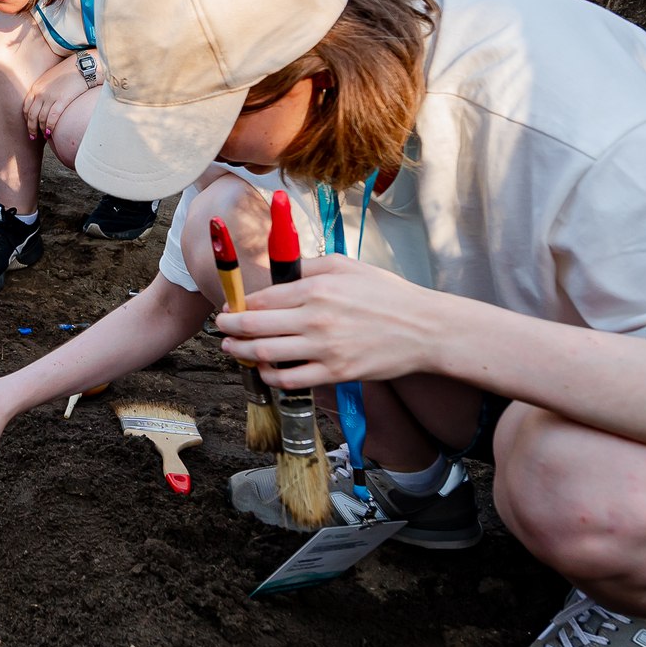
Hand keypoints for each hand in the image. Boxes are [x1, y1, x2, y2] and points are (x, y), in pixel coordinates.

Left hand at [22, 58, 91, 140]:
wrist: (80, 66)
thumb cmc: (68, 72)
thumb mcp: (50, 79)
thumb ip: (44, 90)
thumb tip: (45, 101)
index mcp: (36, 87)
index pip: (26, 107)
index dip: (27, 119)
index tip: (30, 125)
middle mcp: (40, 93)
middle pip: (31, 115)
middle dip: (31, 128)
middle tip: (33, 137)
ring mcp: (50, 97)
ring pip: (41, 118)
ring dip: (42, 129)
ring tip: (44, 136)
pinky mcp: (61, 100)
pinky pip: (52, 118)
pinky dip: (49, 127)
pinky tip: (50, 133)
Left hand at [211, 253, 450, 390]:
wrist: (424, 329)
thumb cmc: (387, 294)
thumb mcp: (347, 266)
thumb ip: (308, 268)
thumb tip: (278, 273)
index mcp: (316, 290)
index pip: (261, 300)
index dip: (239, 305)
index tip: (231, 307)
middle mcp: (316, 320)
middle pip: (254, 327)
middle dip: (229, 328)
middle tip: (221, 328)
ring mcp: (325, 349)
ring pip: (265, 355)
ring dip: (241, 353)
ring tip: (232, 349)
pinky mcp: (335, 373)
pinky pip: (290, 380)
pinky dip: (269, 376)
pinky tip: (264, 369)